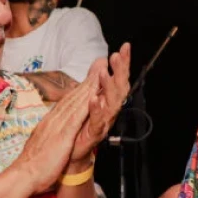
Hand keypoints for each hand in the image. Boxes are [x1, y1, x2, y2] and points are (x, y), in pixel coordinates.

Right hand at [15, 76, 96, 192]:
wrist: (22, 176)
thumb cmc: (30, 166)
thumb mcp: (40, 147)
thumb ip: (45, 138)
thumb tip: (48, 135)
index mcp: (49, 124)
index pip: (66, 104)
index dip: (78, 90)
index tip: (88, 80)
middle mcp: (53, 121)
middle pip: (71, 98)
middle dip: (86, 82)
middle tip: (98, 67)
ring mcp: (57, 127)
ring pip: (75, 103)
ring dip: (88, 88)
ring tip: (100, 74)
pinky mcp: (62, 136)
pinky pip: (75, 118)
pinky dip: (85, 106)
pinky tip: (94, 97)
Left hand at [71, 43, 130, 162]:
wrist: (73, 151)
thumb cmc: (83, 124)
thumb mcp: (88, 96)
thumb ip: (95, 79)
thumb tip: (102, 59)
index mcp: (108, 99)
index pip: (118, 78)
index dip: (123, 63)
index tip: (125, 47)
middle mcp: (110, 109)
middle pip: (119, 88)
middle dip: (120, 71)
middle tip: (117, 56)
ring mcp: (104, 121)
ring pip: (112, 103)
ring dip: (109, 88)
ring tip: (104, 74)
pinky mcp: (95, 133)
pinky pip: (98, 121)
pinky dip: (96, 109)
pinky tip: (94, 99)